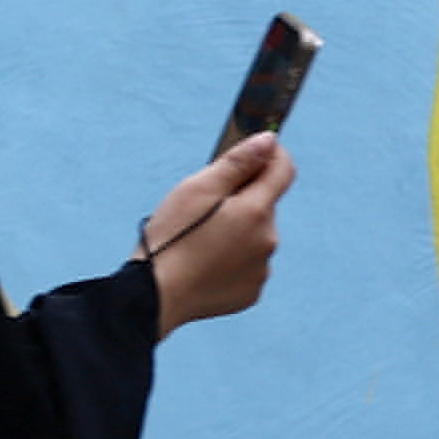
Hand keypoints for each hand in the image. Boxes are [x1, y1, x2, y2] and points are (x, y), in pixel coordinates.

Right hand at [138, 134, 291, 328]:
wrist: (155, 297)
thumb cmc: (171, 239)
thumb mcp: (197, 189)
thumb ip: (237, 162)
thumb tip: (268, 141)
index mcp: (257, 211)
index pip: (283, 170)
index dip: (271, 154)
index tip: (255, 150)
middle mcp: (268, 240)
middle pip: (263, 206)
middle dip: (241, 200)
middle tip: (202, 208)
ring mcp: (261, 269)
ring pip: (254, 237)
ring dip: (235, 231)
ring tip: (197, 241)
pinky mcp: (249, 293)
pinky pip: (246, 267)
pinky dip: (230, 261)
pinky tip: (202, 265)